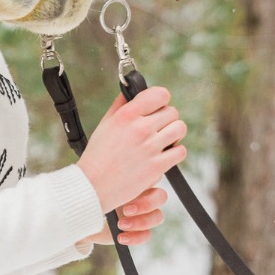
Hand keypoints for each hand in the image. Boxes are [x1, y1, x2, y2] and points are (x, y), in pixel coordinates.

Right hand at [75, 85, 186, 213]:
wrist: (93, 185)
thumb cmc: (98, 154)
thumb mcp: (106, 123)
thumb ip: (121, 104)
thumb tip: (132, 89)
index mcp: (127, 115)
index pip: (160, 94)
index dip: (161, 99)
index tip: (158, 105)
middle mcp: (140, 129)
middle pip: (172, 112)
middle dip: (166, 118)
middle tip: (157, 127)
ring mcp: (150, 148)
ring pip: (179, 129)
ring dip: (174, 133)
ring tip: (163, 139)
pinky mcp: (157, 167)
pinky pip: (180, 151)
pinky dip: (175, 152)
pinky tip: (165, 153)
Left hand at [78, 186, 167, 246]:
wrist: (82, 216)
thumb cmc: (91, 195)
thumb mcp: (99, 184)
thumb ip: (111, 177)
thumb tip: (118, 169)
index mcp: (137, 181)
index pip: (155, 177)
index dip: (150, 182)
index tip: (132, 187)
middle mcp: (142, 197)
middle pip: (161, 197)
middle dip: (146, 204)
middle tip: (126, 210)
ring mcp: (142, 214)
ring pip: (157, 217)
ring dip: (141, 222)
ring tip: (121, 224)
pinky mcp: (138, 231)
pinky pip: (147, 235)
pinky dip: (136, 237)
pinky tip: (121, 237)